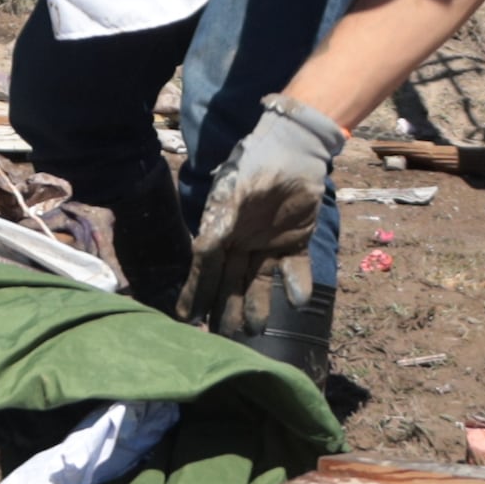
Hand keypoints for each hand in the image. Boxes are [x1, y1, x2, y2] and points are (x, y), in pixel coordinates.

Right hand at [188, 97, 348, 340]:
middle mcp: (240, 240)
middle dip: (225, 308)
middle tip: (224, 338)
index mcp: (220, 228)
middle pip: (229, 281)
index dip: (196, 292)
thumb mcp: (234, 188)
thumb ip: (222, 218)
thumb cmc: (257, 161)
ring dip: (257, 304)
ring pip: (257, 280)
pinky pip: (293, 268)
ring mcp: (267, 242)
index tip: (188, 319)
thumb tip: (204, 249)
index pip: (206, 266)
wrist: (296, 145)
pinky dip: (296, 284)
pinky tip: (295, 300)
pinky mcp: (295, 241)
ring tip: (255, 330)